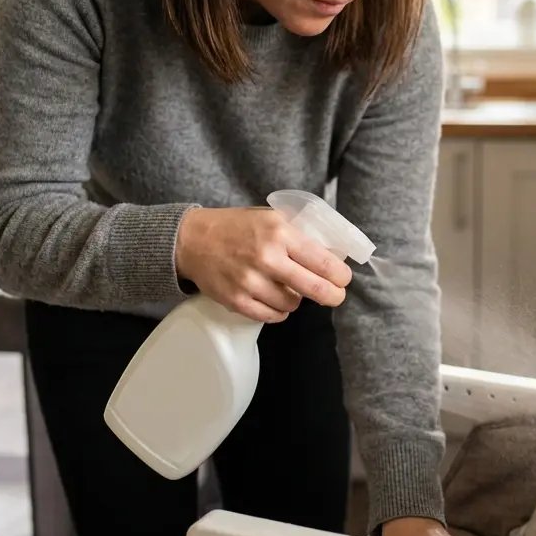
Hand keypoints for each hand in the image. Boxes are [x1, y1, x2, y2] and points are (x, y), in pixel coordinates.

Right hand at [174, 207, 352, 323]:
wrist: (192, 240)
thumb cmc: (236, 227)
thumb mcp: (271, 218)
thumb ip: (298, 235)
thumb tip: (331, 256)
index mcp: (279, 233)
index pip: (322, 261)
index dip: (340, 275)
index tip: (344, 278)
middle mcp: (267, 258)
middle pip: (315, 289)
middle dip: (332, 295)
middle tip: (335, 296)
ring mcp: (250, 282)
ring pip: (292, 305)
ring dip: (297, 301)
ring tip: (290, 289)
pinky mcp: (236, 301)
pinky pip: (271, 316)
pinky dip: (278, 312)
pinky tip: (275, 301)